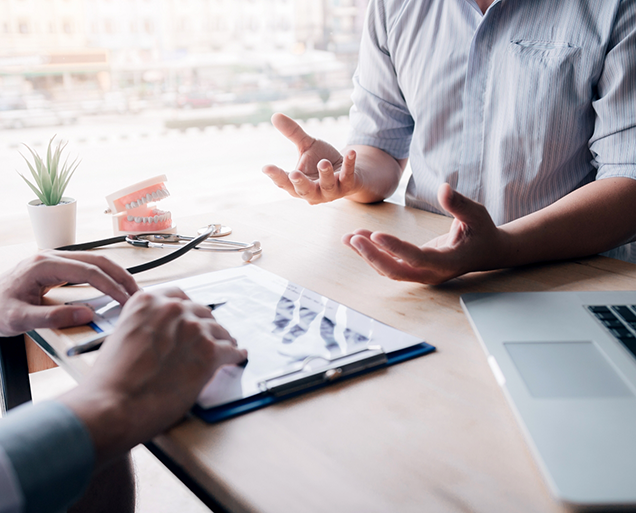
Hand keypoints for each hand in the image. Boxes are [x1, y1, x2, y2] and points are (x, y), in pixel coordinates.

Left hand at [0, 251, 138, 335]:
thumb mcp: (19, 320)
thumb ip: (52, 318)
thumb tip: (85, 315)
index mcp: (43, 265)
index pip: (87, 271)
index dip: (110, 285)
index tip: (124, 300)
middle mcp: (51, 256)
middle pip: (97, 260)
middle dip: (121, 276)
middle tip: (137, 294)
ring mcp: (55, 259)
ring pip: (96, 260)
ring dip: (117, 274)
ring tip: (131, 291)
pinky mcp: (58, 266)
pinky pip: (89, 266)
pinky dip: (107, 275)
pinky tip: (115, 286)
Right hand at [59, 288, 246, 465]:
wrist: (113, 405)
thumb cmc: (110, 381)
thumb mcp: (121, 337)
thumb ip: (144, 327)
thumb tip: (161, 336)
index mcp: (147, 302)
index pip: (178, 297)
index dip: (187, 310)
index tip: (192, 317)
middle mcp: (173, 309)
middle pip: (201, 312)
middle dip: (204, 326)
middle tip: (206, 338)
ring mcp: (193, 329)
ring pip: (219, 330)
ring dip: (221, 340)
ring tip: (225, 347)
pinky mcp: (208, 352)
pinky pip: (231, 350)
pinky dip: (235, 355)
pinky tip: (237, 357)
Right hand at [262, 113, 359, 203]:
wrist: (349, 173)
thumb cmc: (322, 161)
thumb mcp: (307, 146)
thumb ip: (293, 133)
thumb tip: (274, 115)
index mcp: (298, 185)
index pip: (284, 182)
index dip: (276, 175)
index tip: (266, 167)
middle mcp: (313, 192)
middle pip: (304, 190)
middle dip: (300, 183)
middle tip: (294, 174)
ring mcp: (332, 191)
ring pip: (327, 186)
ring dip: (325, 174)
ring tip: (323, 162)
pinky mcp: (348, 185)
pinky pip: (348, 176)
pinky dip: (349, 164)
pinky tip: (350, 152)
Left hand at [342, 184, 506, 284]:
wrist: (486, 252)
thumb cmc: (483, 231)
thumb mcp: (477, 214)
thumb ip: (459, 203)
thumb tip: (443, 188)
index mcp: (448, 262)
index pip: (417, 258)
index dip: (395, 248)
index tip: (375, 235)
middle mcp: (432, 273)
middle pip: (396, 271)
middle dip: (372, 256)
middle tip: (353, 238)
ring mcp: (421, 275)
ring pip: (388, 270)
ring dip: (366, 254)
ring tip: (348, 237)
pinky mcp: (414, 270)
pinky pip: (389, 264)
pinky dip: (372, 253)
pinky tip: (356, 240)